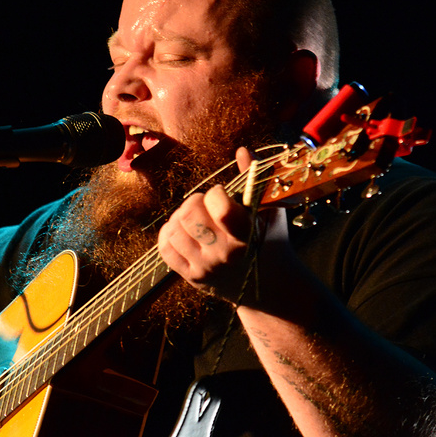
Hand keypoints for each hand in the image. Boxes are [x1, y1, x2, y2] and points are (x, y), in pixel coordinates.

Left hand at [158, 147, 290, 303]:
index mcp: (246, 236)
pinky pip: (165, 249)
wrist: (270, 286)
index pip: (220, 208)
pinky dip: (169, 234)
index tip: (221, 195)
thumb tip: (242, 150)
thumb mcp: (269, 211)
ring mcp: (206, 268)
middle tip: (205, 205)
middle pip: (189, 215)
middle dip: (195, 201)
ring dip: (181, 217)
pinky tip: (182, 230)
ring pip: (174, 230)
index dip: (215, 194)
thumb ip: (254, 180)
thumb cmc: (270, 240)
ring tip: (195, 217)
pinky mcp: (192, 278)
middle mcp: (224, 255)